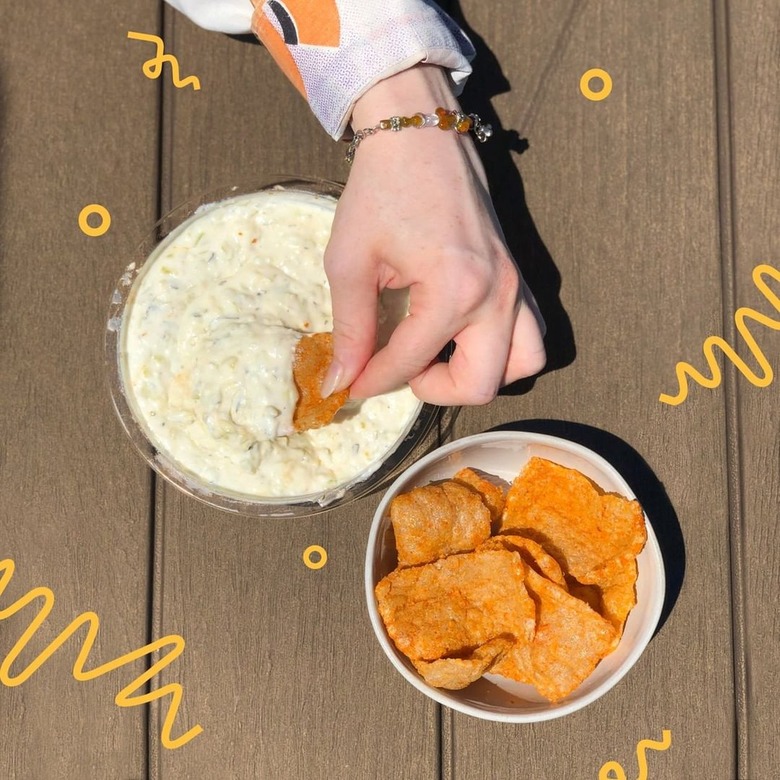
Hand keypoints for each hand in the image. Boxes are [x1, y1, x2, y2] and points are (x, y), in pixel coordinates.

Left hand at [322, 65, 545, 405]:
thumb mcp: (350, 261)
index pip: (412, 362)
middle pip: (481, 384)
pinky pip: (529, 334)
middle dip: (434, 389)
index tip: (350, 383)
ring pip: (522, 365)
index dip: (373, 381)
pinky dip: (500, 350)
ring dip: (479, 373)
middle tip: (399, 368)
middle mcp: (497, 294)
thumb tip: (340, 379)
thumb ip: (349, 329)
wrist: (420, 133)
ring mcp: (515, 285)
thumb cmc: (379, 189)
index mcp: (454, 289)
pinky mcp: (518, 276)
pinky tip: (459, 335)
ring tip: (437, 355)